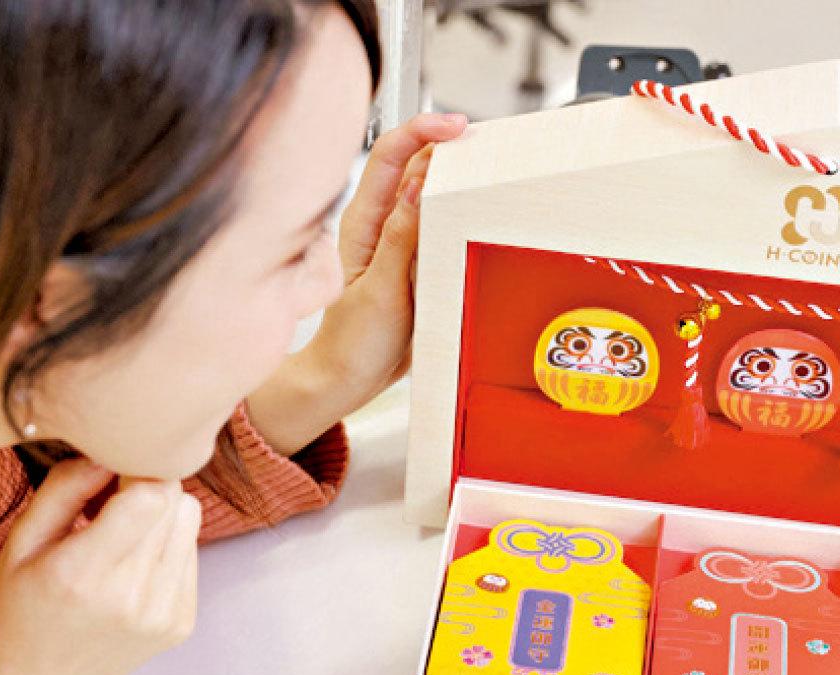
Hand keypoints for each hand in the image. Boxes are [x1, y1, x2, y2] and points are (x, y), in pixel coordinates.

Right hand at [0, 459, 200, 674]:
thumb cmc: (18, 607)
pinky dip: (168, 547)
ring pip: (190, 523)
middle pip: (176, 502)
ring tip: (122, 535)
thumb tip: (111, 450)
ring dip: (162, 515)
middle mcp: (132, 597)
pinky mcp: (181, 624)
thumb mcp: (20, 542)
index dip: (138, 470)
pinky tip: (132, 566)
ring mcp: (162, 614)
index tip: (113, 472)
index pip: (152, 494)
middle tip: (112, 501)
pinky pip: (191, 555)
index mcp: (83, 574)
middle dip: (148, 487)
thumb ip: (65, 488)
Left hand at [244, 111, 467, 455]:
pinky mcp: (418, 263)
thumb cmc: (353, 341)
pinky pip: (443, 228)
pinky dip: (462, 216)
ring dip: (459, 180)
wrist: (349, 381)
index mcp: (364, 223)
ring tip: (489, 174)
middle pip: (416, 165)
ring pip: (433, 196)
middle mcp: (382, 225)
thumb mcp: (381, 290)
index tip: (457, 127)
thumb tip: (422, 185)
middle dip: (449, 147)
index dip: (423, 132)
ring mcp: (401, 243)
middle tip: (486, 146)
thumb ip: (402, 238)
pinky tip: (481, 216)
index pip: (391, 156)